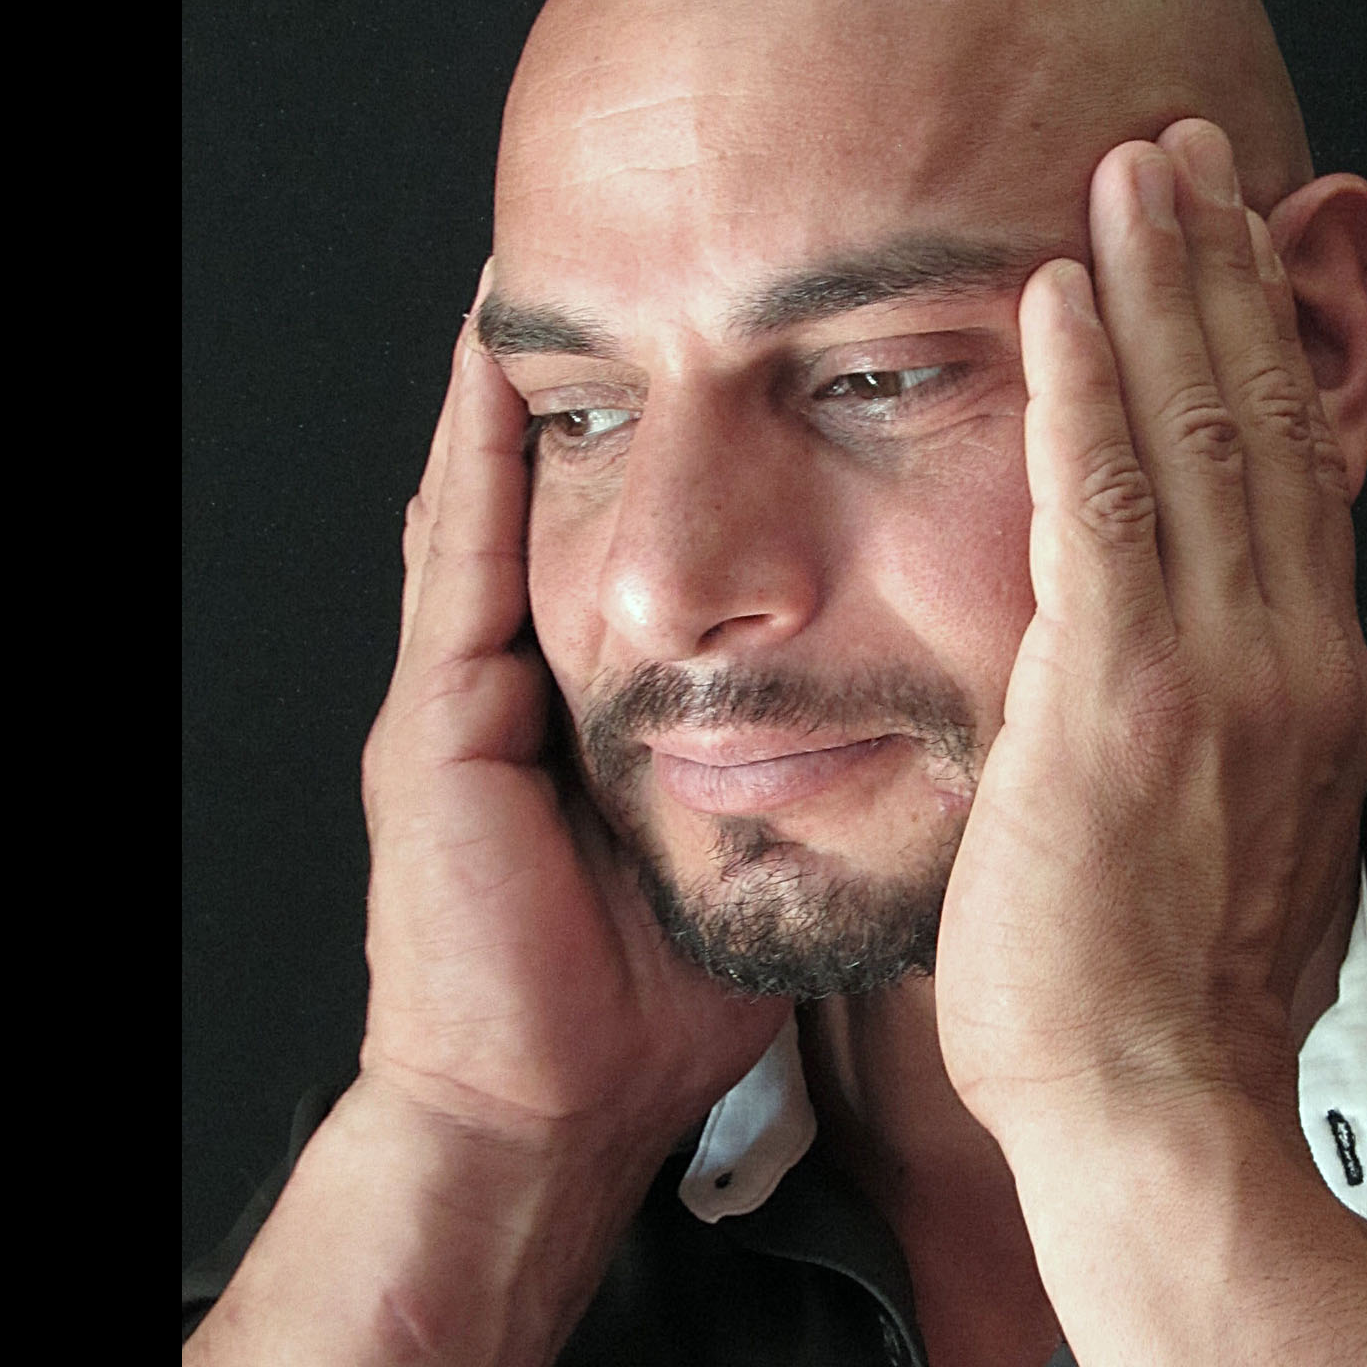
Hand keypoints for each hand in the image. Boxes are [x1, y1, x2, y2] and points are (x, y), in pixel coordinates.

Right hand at [357, 266, 789, 1195]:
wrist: (545, 1117)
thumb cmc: (649, 1014)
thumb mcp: (758, 858)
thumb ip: (814, 780)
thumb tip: (931, 728)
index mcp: (604, 708)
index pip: (652, 540)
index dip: (692, 438)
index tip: (757, 329)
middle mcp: (529, 676)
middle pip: (576, 496)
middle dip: (608, 382)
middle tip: (647, 249)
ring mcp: (467, 690)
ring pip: (503, 497)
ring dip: (527, 385)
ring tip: (556, 264)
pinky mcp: (435, 717)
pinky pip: (455, 557)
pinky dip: (471, 456)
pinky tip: (490, 366)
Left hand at [934, 122, 1366, 1162]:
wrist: (1158, 1118)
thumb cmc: (1163, 1021)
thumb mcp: (1232, 852)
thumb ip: (1217, 754)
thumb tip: (1185, 718)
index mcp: (1313, 696)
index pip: (1295, 481)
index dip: (1268, 351)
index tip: (1238, 255)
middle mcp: (1289, 662)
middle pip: (1264, 421)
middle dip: (1222, 272)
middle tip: (1188, 156)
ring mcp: (1214, 675)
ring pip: (1196, 432)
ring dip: (1154, 286)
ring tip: (1125, 174)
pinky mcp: (1120, 699)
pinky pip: (1102, 506)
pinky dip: (1081, 391)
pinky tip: (1050, 298)